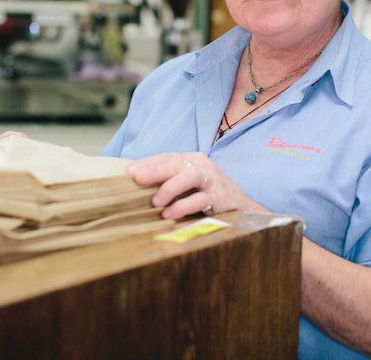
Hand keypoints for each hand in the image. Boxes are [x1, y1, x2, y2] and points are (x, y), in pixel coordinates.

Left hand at [126, 152, 265, 219]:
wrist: (242, 207)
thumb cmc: (209, 195)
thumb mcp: (189, 184)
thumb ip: (169, 181)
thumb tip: (137, 184)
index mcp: (192, 159)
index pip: (167, 157)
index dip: (147, 163)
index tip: (127, 172)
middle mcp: (202, 166)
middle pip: (176, 163)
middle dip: (154, 170)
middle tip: (135, 179)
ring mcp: (212, 180)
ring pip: (189, 176)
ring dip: (170, 187)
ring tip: (155, 202)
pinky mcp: (220, 197)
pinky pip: (200, 199)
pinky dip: (184, 206)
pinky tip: (170, 213)